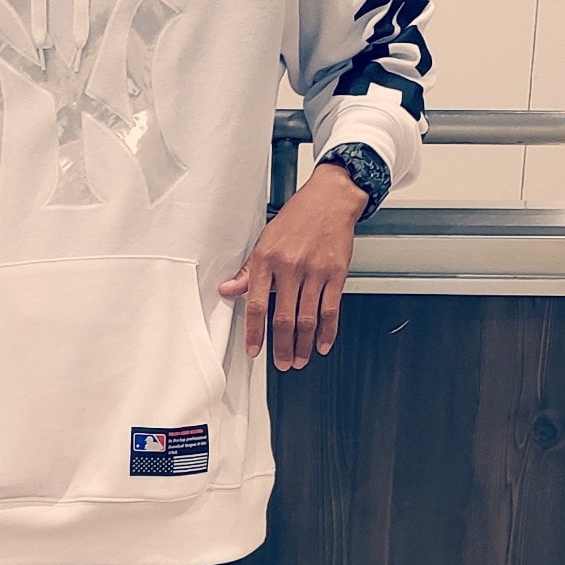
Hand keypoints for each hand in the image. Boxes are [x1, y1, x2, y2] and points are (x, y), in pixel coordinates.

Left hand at [218, 164, 365, 370]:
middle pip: (285, 317)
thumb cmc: (296, 219)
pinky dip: (328, 331)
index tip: (254, 351)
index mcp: (267, 259)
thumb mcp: (264, 240)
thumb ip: (248, 271)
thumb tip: (227, 290)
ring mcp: (315, 271)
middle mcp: (290, 267)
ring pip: (308, 318)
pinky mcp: (336, 273)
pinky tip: (322, 344)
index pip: (257, 304)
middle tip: (283, 364)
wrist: (329, 200)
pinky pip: (332, 309)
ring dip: (304, 344)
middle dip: (283, 346)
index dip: (255, 332)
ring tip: (300, 360)